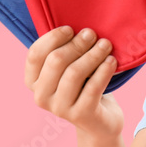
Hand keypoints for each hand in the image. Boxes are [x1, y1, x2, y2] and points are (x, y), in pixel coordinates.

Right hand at [24, 26, 123, 140]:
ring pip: (74, 73)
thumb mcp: (69, 68)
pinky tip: (112, 61)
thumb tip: (76, 24)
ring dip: (93, 55)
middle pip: (56, 61)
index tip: (71, 29)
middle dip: (77, 44)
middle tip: (93, 34)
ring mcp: (59, 108)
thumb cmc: (84, 87)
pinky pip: (92, 87)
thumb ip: (65, 51)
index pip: (35, 54)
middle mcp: (41, 97)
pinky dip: (103, 70)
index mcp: (33, 82)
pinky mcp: (80, 115)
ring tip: (106, 44)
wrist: (100, 122)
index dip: (53, 38)